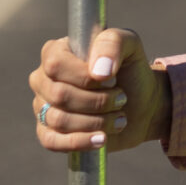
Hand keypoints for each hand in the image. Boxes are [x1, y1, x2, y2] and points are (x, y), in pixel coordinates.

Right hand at [29, 27, 169, 153]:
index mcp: (56, 52)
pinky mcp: (49, 133)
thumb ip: (113, 43)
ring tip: (119, 117)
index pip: (55, 65)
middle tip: (121, 99)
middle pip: (59, 95)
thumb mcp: (131, 45)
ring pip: (59, 120)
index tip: (112, 79)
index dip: (85, 76)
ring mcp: (43, 107)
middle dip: (98, 101)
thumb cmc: (130, 70)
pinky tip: (102, 139)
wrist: (142, 104)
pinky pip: (51, 142)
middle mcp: (43, 79)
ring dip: (96, 122)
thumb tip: (98, 72)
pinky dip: (80, 142)